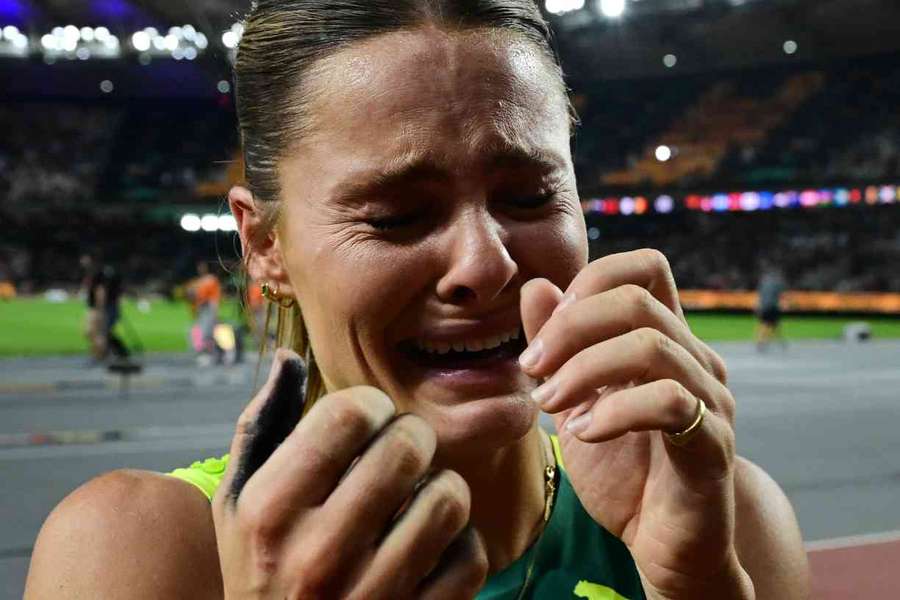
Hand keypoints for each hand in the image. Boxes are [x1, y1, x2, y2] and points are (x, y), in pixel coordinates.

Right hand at [212, 349, 487, 599]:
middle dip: (412, 437)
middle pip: (406, 446)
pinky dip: (461, 544)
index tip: (370, 422)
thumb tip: (289, 358)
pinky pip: (471, 557)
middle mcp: (317, 555)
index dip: (370, 404)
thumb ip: (260, 428)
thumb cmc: (260, 572)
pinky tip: (432, 546)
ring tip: (418, 498)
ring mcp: (370, 596)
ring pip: (449, 497)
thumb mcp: (237, 505)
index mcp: (270, 511)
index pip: (348, 413)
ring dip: (442, 488)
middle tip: (403, 452)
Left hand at [520, 250, 752, 598]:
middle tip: (532, 367)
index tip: (546, 328)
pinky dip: (614, 411)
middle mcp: (695, 358)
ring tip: (549, 403)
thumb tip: (537, 285)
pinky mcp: (714, 443)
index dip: (591, 280)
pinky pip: (671, 403)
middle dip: (569, 327)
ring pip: (651, 346)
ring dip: (584, 370)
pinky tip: (583, 433)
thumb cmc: (621, 468)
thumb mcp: (573, 400)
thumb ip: (556, 346)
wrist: (662, 542)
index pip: (645, 268)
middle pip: (636, 300)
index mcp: (665, 339)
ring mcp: (710, 398)